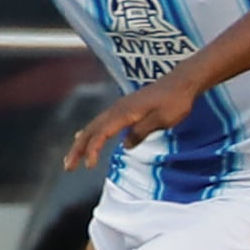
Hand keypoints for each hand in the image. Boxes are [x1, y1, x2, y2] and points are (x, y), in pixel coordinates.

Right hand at [63, 72, 200, 168]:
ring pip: (94, 125)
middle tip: (68, 167)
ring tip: (72, 157)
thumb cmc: (176, 101)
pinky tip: (86, 137)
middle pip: (91, 129)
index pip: (101, 133)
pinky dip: (91, 132)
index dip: (92, 150)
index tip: (89, 166)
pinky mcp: (125, 107)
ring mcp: (120, 106)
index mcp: (125, 112)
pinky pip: (102, 121)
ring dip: (82, 142)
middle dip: (78, 149)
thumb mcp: (162, 120)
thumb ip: (142, 132)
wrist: (182, 82)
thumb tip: (125, 146)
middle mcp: (118, 108)